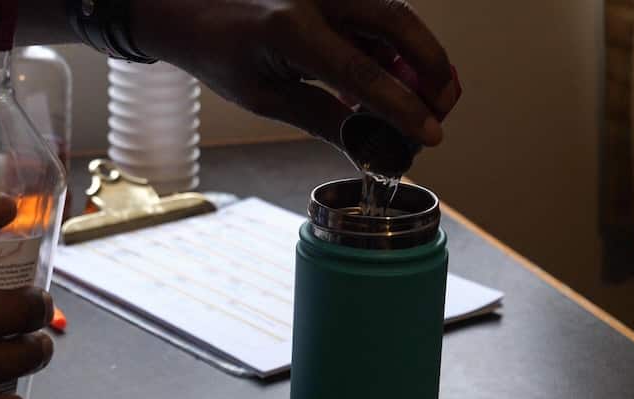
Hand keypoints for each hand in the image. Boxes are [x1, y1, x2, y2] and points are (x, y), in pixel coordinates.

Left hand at [132, 0, 460, 146]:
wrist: (191, 7)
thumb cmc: (220, 52)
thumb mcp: (265, 97)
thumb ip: (321, 119)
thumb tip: (370, 150)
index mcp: (290, 30)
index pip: (363, 73)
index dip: (404, 109)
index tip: (431, 135)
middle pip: (398, 23)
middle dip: (432, 68)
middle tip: (441, 109)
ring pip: (394, 16)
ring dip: (417, 58)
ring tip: (423, 101)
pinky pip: (376, 15)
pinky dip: (394, 49)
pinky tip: (391, 82)